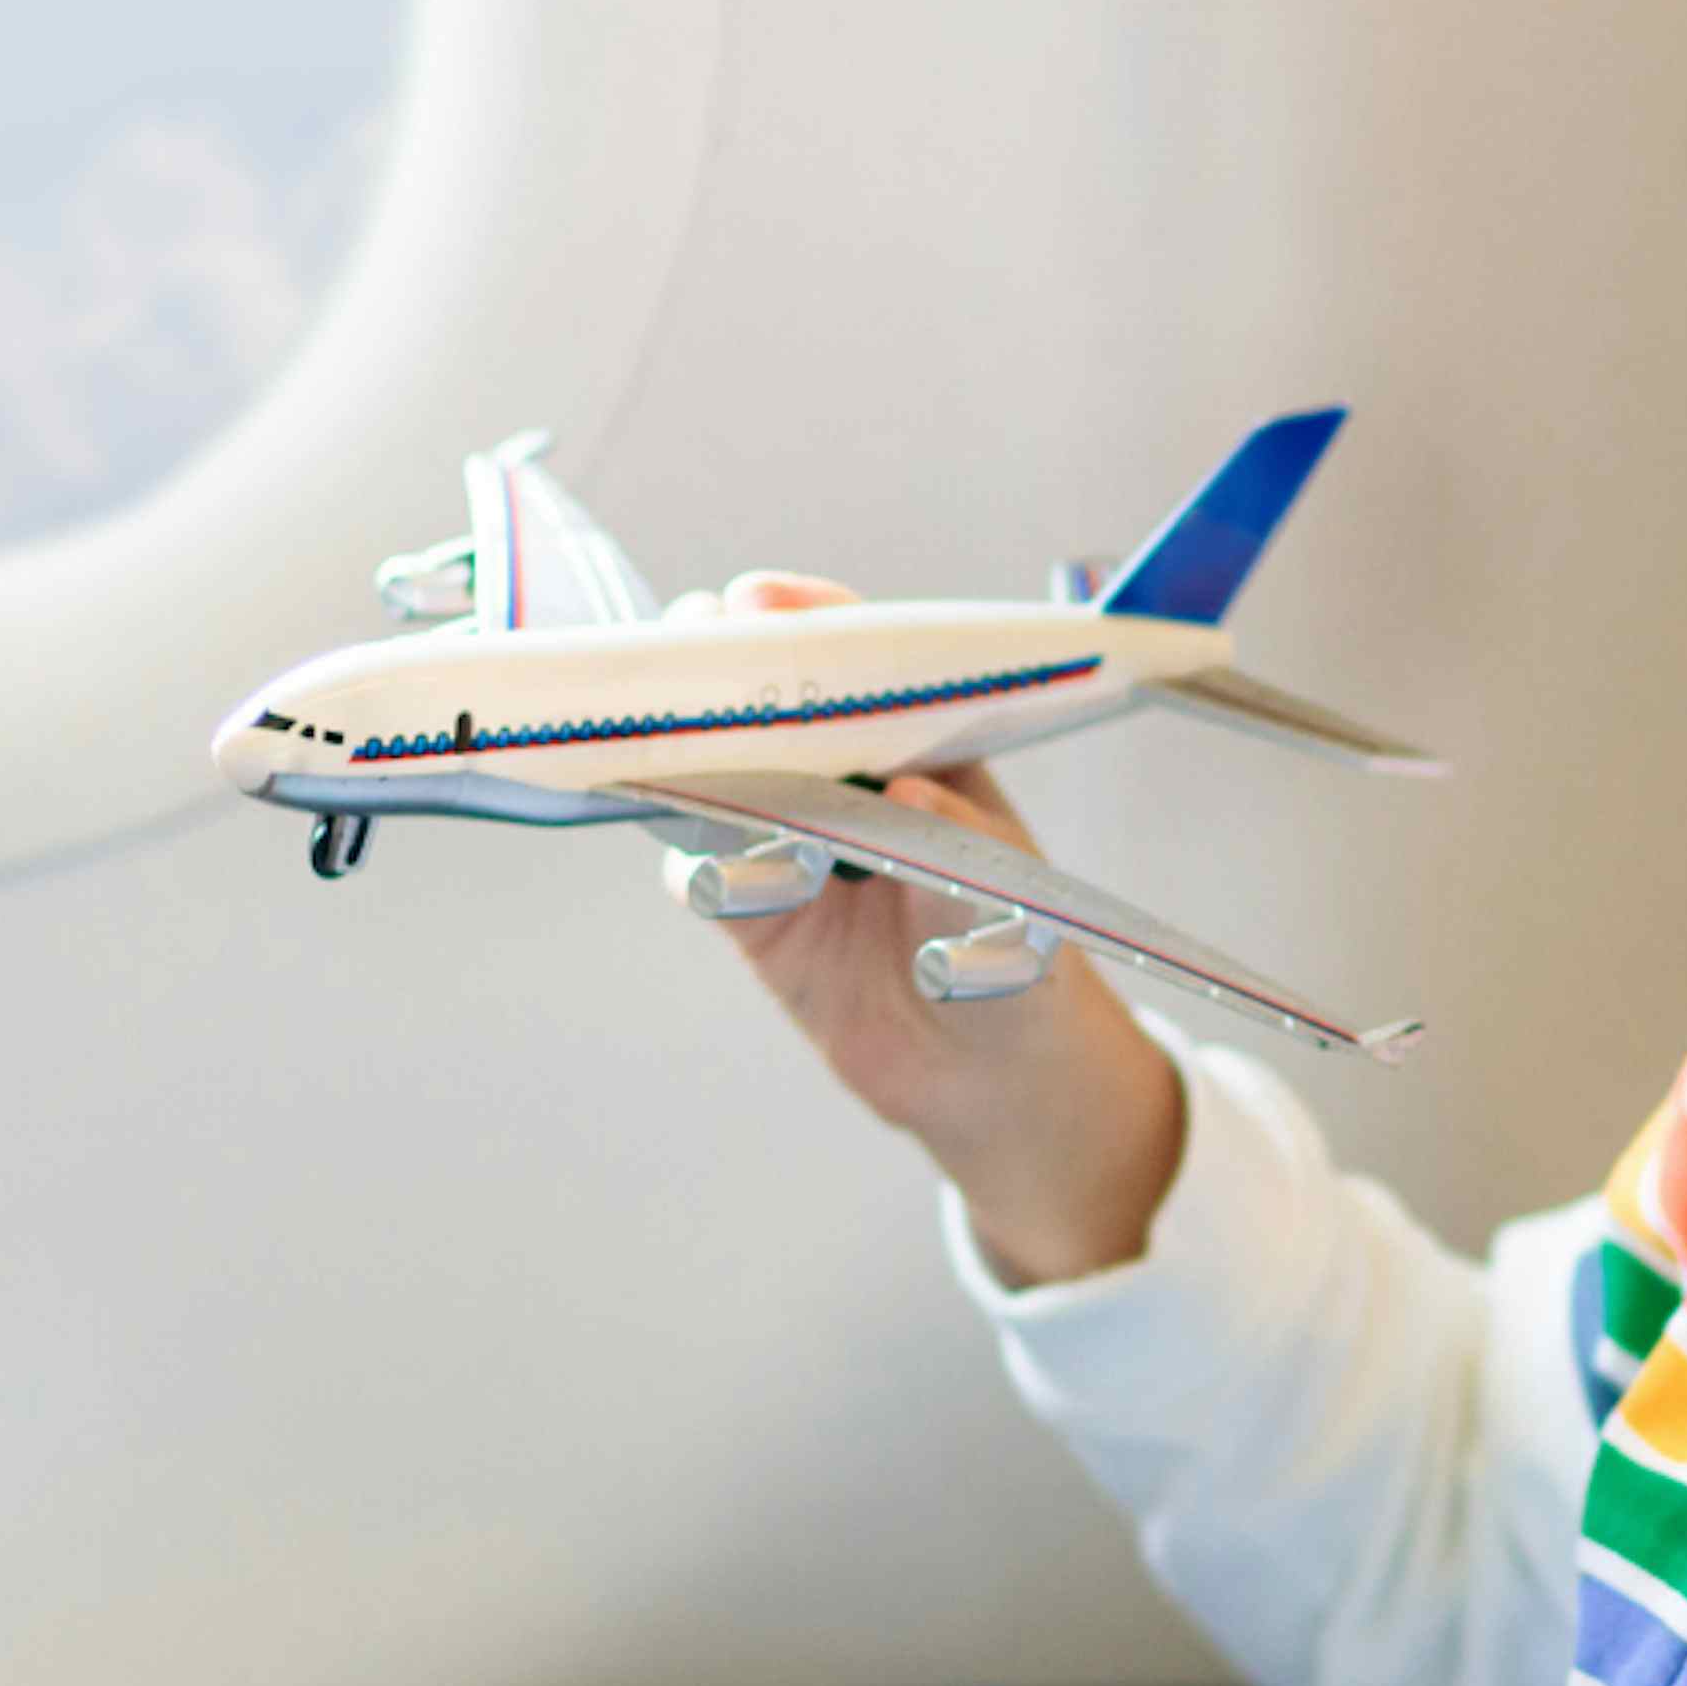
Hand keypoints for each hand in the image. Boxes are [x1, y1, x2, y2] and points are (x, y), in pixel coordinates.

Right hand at [667, 573, 1183, 1281]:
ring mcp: (790, 841)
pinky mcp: (753, 915)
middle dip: (720, 664)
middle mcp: (847, 780)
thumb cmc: (1025, 966)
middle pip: (767, 699)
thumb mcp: (1017, 909)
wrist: (996, 1083)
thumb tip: (909, 795)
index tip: (761, 602)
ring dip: (682, 744)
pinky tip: (678, 832)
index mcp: (922, 745)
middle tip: (684, 644)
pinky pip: (698, 865)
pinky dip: (683, 845)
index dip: (808, 620)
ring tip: (661, 728)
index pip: (860, 661)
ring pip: (715, 772)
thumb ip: (963, 851)